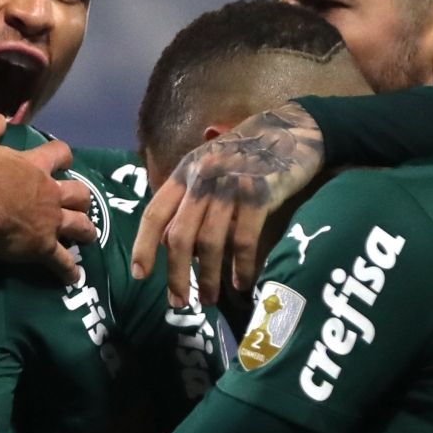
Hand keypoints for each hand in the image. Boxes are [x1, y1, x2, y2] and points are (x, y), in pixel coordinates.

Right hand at [0, 113, 97, 283]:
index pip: (59, 153)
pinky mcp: (43, 247)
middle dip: (82, 198)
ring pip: (79, 225)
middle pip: (79, 193)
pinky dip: (69, 270)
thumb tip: (0, 118)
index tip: (64, 159)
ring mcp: (50, 222)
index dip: (63, 156)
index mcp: (34, 167)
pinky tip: (74, 277)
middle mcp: (49, 193)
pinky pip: (61, 261)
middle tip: (80, 203)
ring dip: (86, 230)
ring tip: (88, 236)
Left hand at [131, 102, 322, 306]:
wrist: (293, 130)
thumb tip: (168, 242)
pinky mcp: (259, 195)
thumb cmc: (247, 153)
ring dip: (208, 277)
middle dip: (176, 275)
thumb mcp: (209, 166)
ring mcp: (230, 186)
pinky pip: (243, 241)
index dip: (143, 246)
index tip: (139, 275)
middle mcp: (202, 179)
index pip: (154, 213)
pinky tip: (241, 283)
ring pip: (209, 243)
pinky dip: (240, 266)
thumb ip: (188, 199)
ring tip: (209, 299)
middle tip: (179, 303)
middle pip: (179, 236)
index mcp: (185, 172)